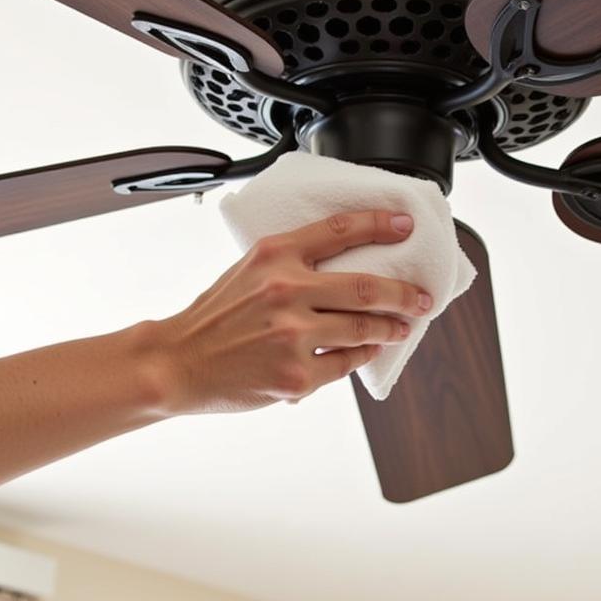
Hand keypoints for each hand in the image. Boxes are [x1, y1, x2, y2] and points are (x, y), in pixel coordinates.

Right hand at [153, 210, 432, 413]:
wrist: (178, 363)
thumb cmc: (214, 317)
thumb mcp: (247, 270)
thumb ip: (291, 263)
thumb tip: (346, 263)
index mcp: (273, 255)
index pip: (339, 230)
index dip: (379, 225)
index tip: (405, 225)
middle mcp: (285, 291)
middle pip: (366, 287)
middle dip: (404, 294)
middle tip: (422, 297)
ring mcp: (292, 336)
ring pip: (363, 329)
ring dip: (391, 327)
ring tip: (402, 325)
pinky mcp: (295, 375)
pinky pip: (345, 363)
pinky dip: (362, 355)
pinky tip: (369, 349)